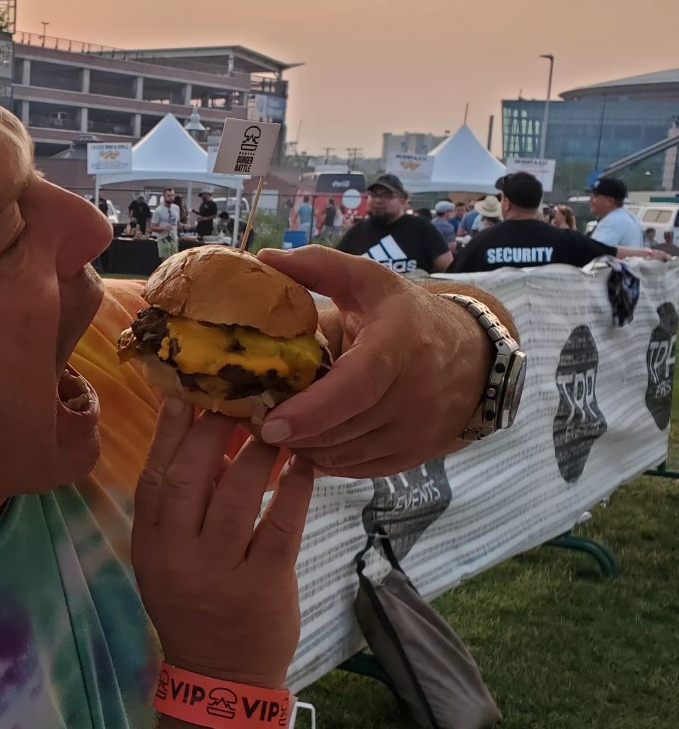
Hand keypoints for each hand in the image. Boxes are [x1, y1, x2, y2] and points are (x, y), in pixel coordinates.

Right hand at [132, 399, 314, 687]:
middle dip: (213, 432)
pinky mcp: (265, 585)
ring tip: (277, 427)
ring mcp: (221, 572)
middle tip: (238, 401)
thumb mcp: (169, 558)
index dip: (167, 432)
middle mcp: (179, 556)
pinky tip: (304, 465)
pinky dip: (294, 490)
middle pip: (191, 478)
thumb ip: (182, 506)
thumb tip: (205, 438)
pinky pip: (281, 525)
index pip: (154, 477)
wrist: (222, 676)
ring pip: (238, 496)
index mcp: (151, 545)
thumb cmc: (194, 605)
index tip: (184, 393)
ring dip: (258, 454)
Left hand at [256, 245, 490, 477]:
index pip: (353, 389)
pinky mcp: (415, 456)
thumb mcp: (368, 280)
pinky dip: (329, 461)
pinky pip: (359, 469)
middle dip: (293, 432)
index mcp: (396, 346)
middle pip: (341, 429)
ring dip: (306, 448)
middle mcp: (413, 394)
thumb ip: (318, 266)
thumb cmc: (407, 314)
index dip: (310, 411)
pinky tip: (310, 442)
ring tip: (279, 429)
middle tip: (255, 420)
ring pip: (346, 455)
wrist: (473, 355)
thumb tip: (265, 258)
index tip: (269, 422)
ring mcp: (417, 431)